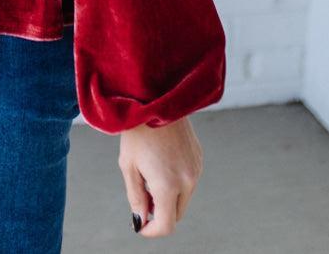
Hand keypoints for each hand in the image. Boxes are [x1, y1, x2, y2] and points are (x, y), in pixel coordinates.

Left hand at [118, 116, 203, 237]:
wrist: (156, 98)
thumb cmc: (137, 131)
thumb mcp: (129, 166)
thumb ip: (136, 197)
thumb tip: (141, 220)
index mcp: (168, 185)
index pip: (166, 225)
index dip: (152, 231)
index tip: (140, 226)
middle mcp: (187, 180)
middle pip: (176, 213)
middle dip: (160, 212)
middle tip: (142, 193)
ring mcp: (196, 169)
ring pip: (183, 197)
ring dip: (169, 195)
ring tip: (150, 170)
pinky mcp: (199, 158)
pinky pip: (189, 180)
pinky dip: (176, 180)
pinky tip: (162, 159)